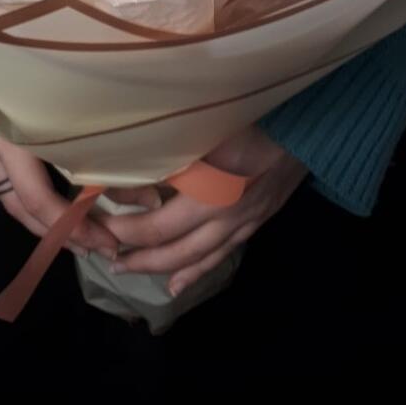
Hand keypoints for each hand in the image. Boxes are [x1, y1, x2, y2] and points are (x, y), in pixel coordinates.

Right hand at [0, 63, 138, 259]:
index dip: (73, 227)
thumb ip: (83, 104)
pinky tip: (53, 194)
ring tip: (81, 231)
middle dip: (62, 235)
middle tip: (101, 247)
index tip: (108, 242)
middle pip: (23, 210)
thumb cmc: (15, 38)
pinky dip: (29, 195)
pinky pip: (3, 178)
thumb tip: (130, 137)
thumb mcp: (49, 72)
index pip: (39, 201)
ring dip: (44, 220)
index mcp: (11, 136)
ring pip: (10, 198)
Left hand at [94, 126, 307, 296]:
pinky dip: (196, 272)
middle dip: (136, 256)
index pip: (155, 225)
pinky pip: (221, 256)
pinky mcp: (256, 223)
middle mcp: (223, 217)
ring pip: (196, 259)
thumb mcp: (204, 131)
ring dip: (160, 268)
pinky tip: (177, 284)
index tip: (98, 223)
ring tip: (129, 270)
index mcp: (208, 194)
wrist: (307, 128)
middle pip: (172, 250)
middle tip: (106, 257)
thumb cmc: (251, 119)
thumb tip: (127, 163)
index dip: (123, 229)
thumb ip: (168, 152)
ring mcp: (242, 224)